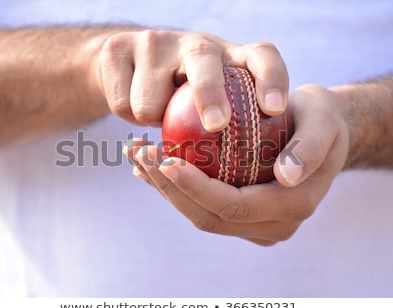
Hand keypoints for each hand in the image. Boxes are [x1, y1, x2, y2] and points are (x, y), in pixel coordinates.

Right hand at [96, 30, 288, 130]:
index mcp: (231, 57)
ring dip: (152, 123)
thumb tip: (252, 181)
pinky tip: (134, 105)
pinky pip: (121, 104)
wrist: (128, 70)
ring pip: (150, 102)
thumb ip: (235, 134)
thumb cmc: (186, 103)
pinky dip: (127, 118)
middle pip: (204, 63)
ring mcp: (155, 42)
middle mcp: (196, 44)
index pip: (262, 57)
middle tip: (216, 126)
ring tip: (158, 116)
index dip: (271, 80)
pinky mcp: (117, 48)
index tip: (274, 110)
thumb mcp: (216, 113)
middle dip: (210, 95)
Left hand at [123, 84, 349, 245]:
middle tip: (141, 154)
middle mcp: (272, 225)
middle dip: (168, 189)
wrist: (320, 131)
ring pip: (200, 214)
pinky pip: (203, 206)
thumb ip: (310, 148)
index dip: (195, 187)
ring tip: (138, 157)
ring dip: (164, 188)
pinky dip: (174, 188)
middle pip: (208, 216)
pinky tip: (150, 168)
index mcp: (291, 207)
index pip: (233, 206)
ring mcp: (255, 224)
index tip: (165, 160)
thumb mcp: (324, 121)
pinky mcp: (241, 214)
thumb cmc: (321, 120)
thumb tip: (287, 178)